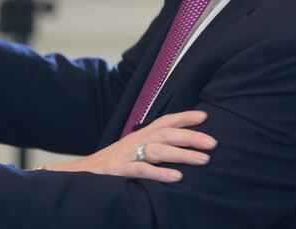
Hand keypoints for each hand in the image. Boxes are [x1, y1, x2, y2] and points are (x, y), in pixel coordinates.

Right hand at [47, 110, 214, 181]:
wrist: (82, 173)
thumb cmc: (112, 162)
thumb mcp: (132, 149)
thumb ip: (152, 145)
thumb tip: (178, 146)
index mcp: (140, 135)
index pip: (165, 121)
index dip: (184, 117)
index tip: (205, 116)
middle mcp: (135, 141)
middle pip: (166, 134)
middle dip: (191, 136)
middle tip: (213, 143)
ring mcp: (127, 155)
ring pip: (158, 150)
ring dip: (182, 154)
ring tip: (203, 160)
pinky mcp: (119, 171)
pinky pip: (142, 170)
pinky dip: (160, 173)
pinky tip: (177, 177)